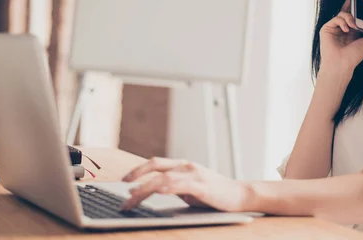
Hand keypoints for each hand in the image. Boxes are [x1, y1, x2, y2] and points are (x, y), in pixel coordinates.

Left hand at [120, 157, 248, 211]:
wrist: (240, 195)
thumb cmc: (214, 194)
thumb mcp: (190, 189)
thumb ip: (172, 187)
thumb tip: (150, 191)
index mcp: (183, 166)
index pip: (156, 163)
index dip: (138, 169)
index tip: (123, 180)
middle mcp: (187, 166)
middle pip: (156, 166)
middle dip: (136, 177)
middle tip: (122, 189)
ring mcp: (195, 175)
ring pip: (164, 177)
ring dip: (145, 189)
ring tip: (132, 198)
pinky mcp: (203, 186)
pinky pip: (183, 185)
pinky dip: (169, 187)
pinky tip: (160, 191)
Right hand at [319, 0, 362, 75]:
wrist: (341, 64)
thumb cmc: (354, 56)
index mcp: (353, 31)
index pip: (356, 15)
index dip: (359, 9)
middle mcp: (344, 28)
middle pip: (348, 11)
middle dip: (353, 6)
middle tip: (357, 0)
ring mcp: (335, 28)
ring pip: (342, 13)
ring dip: (349, 17)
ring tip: (353, 26)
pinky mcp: (327, 29)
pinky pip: (335, 19)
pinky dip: (342, 21)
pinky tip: (346, 29)